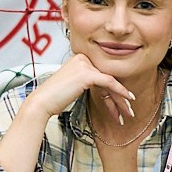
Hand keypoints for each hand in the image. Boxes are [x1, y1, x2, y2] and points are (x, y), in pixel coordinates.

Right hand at [22, 53, 139, 126]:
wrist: (42, 102)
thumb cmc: (54, 98)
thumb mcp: (73, 86)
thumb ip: (87, 83)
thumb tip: (104, 91)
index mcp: (79, 58)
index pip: (101, 75)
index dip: (113, 92)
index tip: (120, 106)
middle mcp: (82, 58)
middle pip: (107, 78)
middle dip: (119, 97)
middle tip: (128, 110)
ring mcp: (85, 64)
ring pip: (110, 82)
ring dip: (121, 99)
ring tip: (129, 113)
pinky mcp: (87, 73)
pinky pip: (109, 82)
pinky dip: (120, 91)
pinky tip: (128, 99)